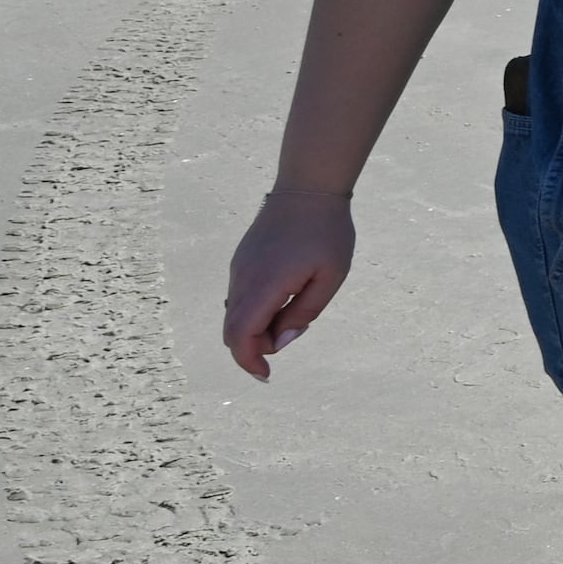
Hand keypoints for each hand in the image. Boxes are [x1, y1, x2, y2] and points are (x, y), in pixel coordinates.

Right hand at [220, 191, 354, 380]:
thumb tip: (282, 340)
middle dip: (256, 346)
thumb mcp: (330, 277)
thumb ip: (304, 312)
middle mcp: (243, 279)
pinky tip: (287, 293)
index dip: (249, 361)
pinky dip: (256, 309)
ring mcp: (239, 268)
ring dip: (258, 326)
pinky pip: (241, 296)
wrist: (309, 189)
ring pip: (235, 313)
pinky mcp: (242, 260)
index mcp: (263, 285)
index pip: (240, 336)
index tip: (266, 375)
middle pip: (232, 330)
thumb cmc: (327, 233)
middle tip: (290, 336)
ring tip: (296, 306)